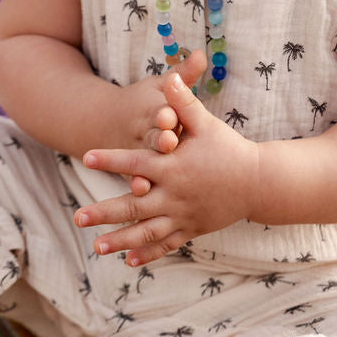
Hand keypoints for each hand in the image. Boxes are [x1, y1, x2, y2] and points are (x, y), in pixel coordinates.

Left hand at [76, 70, 259, 265]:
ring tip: (96, 247)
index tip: (86, 157)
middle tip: (78, 217)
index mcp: (173, 168)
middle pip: (133, 206)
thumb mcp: (206, 124)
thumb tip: (170, 75)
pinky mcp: (191, 229)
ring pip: (146, 231)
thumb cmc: (229, 149)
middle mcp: (174, 195)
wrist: (258, 183)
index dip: (111, 159)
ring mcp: (182, 216)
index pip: (135, 162)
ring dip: (121, 240)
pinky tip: (129, 260)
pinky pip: (167, 243)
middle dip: (104, 212)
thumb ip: (184, 103)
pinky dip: (149, 253)